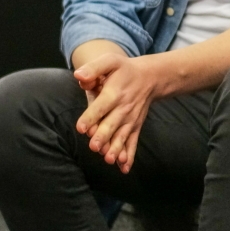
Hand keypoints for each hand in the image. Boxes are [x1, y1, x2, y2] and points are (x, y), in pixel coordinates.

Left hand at [71, 48, 162, 172]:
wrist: (150, 77)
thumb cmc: (124, 69)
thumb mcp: (110, 62)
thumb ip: (94, 68)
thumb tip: (78, 75)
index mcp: (114, 93)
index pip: (101, 106)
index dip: (91, 117)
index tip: (82, 128)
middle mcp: (123, 108)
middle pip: (112, 124)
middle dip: (103, 136)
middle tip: (94, 147)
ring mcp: (130, 120)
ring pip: (122, 136)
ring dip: (116, 148)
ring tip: (109, 159)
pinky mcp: (135, 127)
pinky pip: (133, 142)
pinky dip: (130, 155)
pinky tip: (124, 168)